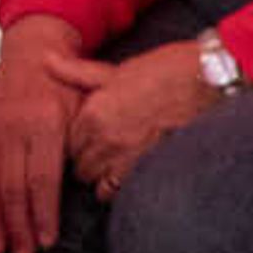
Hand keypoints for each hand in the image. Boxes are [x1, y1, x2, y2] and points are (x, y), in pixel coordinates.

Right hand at [0, 42, 82, 252]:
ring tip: (1, 250)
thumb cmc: (66, 86)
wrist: (28, 54)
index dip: (44, 213)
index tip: (46, 241)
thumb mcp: (85, 103)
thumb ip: (88, 139)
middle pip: (13, 188)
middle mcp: (12, 128)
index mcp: (43, 122)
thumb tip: (97, 181)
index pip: (42, 179)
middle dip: (19, 227)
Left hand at [57, 43, 220, 199]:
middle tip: (100, 151)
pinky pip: (118, 191)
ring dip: (101, 176)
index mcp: (93, 111)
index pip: (66, 142)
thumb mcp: (115, 70)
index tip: (86, 138)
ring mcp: (125, 156)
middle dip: (85, 161)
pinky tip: (128, 173)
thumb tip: (46, 60)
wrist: (207, 80)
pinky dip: (119, 187)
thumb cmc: (163, 70)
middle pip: (78, 165)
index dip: (76, 142)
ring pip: (95, 182)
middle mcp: (104, 137)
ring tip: (114, 163)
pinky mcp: (147, 168)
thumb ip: (77, 73)